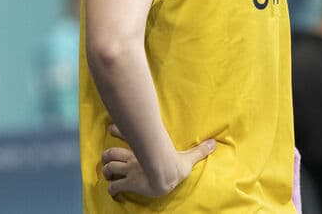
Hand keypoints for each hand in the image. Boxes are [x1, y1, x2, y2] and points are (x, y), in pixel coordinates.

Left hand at [100, 124, 214, 198]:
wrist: (166, 177)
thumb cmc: (175, 166)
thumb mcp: (188, 157)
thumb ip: (199, 150)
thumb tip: (214, 142)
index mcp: (143, 151)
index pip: (127, 136)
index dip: (118, 131)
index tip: (111, 128)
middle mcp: (133, 159)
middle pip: (112, 153)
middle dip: (107, 156)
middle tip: (106, 158)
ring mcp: (130, 171)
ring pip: (110, 168)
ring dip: (107, 171)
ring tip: (107, 173)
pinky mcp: (129, 184)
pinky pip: (115, 187)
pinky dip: (111, 190)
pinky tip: (112, 192)